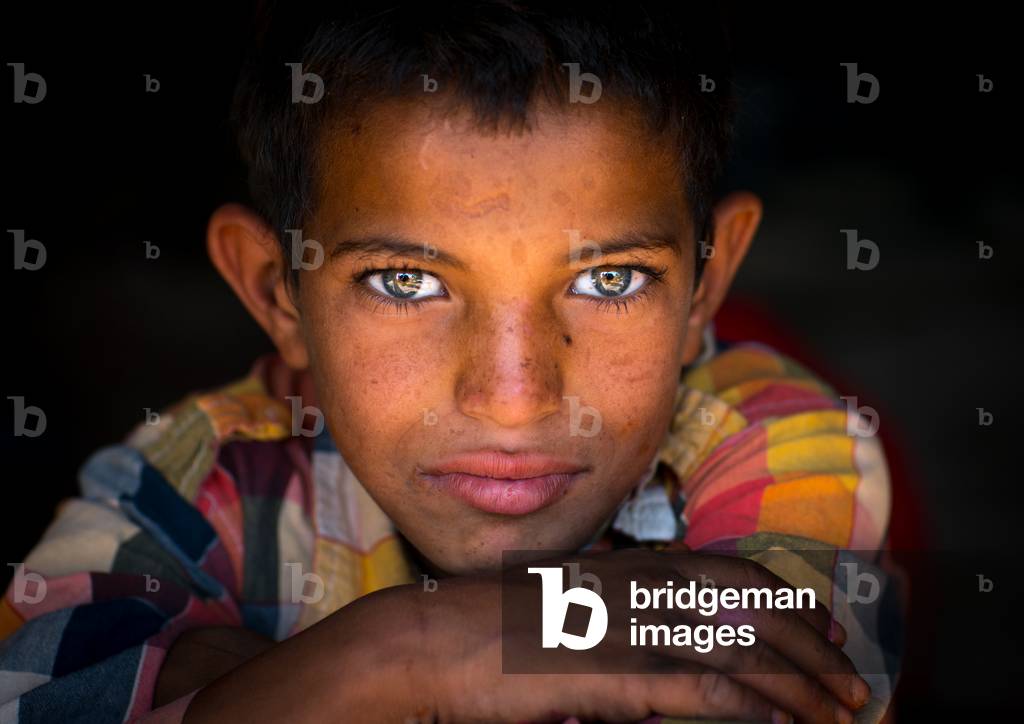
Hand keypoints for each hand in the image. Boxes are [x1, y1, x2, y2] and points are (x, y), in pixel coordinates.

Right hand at [407, 548, 868, 722]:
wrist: (429, 639)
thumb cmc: (485, 626)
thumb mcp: (560, 603)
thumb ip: (610, 608)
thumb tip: (648, 640)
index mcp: (627, 566)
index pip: (726, 572)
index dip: (781, 598)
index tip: (818, 624)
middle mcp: (639, 587)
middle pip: (750, 608)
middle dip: (810, 644)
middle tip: (851, 678)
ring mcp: (630, 629)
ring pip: (741, 653)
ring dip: (800, 685)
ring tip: (841, 711)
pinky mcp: (616, 674)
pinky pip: (706, 693)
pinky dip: (755, 709)